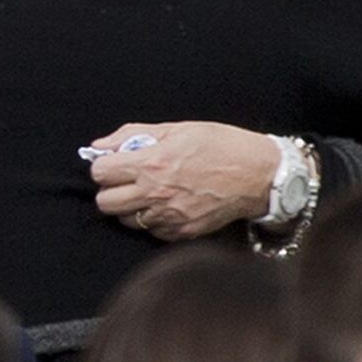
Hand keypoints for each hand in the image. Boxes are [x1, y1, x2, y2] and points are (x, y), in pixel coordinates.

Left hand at [89, 121, 275, 240]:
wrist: (261, 174)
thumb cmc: (222, 145)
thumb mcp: (176, 128)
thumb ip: (132, 135)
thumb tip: (100, 146)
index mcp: (151, 163)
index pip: (100, 173)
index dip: (102, 167)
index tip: (112, 163)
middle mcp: (156, 193)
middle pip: (105, 203)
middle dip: (109, 190)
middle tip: (124, 181)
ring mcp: (170, 216)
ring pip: (126, 221)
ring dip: (130, 208)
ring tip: (147, 193)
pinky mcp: (184, 231)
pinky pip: (152, 232)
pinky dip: (153, 221)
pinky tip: (166, 205)